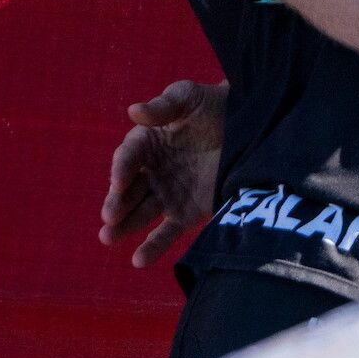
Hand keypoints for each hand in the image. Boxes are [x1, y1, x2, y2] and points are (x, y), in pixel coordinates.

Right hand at [99, 79, 228, 267]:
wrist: (250, 125)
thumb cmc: (213, 105)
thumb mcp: (188, 97)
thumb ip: (162, 107)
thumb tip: (133, 111)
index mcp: (147, 144)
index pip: (129, 158)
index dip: (122, 169)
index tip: (119, 181)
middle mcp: (153, 172)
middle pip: (129, 191)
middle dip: (116, 204)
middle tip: (109, 217)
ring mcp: (169, 194)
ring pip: (141, 214)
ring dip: (125, 227)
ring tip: (108, 238)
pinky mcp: (187, 213)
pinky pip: (167, 232)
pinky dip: (153, 247)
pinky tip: (138, 260)